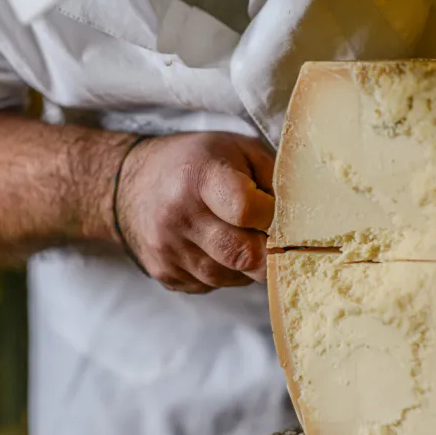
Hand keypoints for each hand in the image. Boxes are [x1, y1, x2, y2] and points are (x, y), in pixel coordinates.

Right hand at [115, 132, 274, 293]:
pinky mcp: (165, 274)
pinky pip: (212, 285)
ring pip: (232, 276)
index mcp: (199, 177)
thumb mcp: (238, 149)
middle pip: (243, 255)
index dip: (274, 216)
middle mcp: (178, 216)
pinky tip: (220, 248)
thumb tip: (305, 218)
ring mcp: (168, 250)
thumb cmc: (196, 161)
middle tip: (283, 242)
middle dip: (272, 253)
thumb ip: (273, 179)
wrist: (130, 181)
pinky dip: (227, 272)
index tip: (283, 213)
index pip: (248, 211)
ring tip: (247, 237)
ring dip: (249, 264)